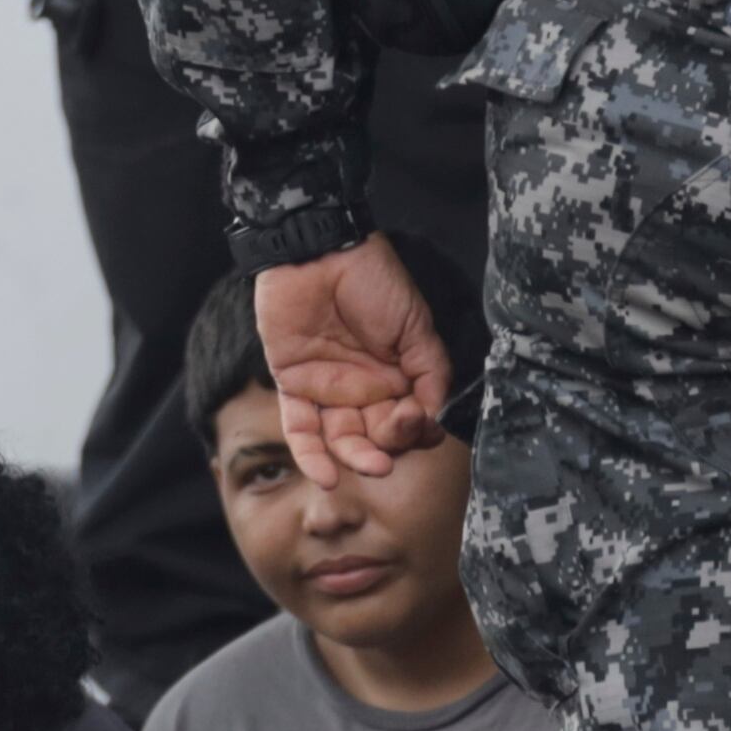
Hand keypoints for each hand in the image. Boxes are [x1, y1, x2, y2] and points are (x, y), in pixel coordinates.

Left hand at [256, 233, 452, 491]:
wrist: (320, 254)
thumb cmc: (373, 282)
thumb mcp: (415, 327)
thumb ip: (430, 371)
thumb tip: (438, 416)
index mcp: (398, 375)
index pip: (411, 419)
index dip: (418, 430)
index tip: (424, 427)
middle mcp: (364, 388)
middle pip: (378, 434)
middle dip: (390, 442)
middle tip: (397, 435)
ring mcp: (328, 389)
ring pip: (341, 438)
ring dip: (356, 457)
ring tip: (372, 466)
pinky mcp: (292, 385)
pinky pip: (299, 429)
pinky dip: (311, 456)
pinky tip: (327, 476)